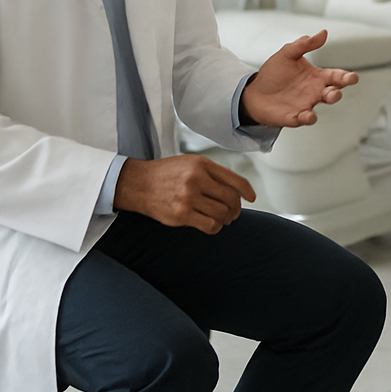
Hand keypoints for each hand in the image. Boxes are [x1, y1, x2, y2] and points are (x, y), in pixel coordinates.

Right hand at [113, 153, 255, 233]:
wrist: (138, 184)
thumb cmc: (167, 174)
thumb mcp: (191, 163)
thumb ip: (212, 173)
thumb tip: (237, 189)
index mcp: (201, 164)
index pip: (234, 179)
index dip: (246, 190)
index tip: (251, 197)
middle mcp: (196, 179)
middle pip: (230, 199)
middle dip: (236, 208)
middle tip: (234, 212)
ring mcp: (188, 198)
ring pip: (222, 213)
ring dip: (227, 219)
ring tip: (224, 219)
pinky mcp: (181, 215)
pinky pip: (209, 225)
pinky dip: (216, 228)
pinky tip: (212, 225)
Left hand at [241, 30, 358, 126]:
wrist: (254, 91)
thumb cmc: (274, 74)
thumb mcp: (288, 54)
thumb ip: (304, 44)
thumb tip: (323, 33)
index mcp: (316, 77)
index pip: (336, 76)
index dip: (346, 77)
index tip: (352, 77)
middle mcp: (314, 92)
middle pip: (333, 92)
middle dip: (337, 91)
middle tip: (336, 89)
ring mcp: (305, 105)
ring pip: (321, 107)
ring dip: (327, 102)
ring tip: (329, 96)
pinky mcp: (293, 117)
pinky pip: (303, 119)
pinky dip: (308, 118)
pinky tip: (308, 115)